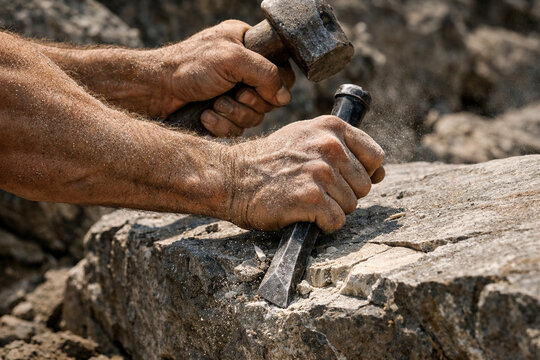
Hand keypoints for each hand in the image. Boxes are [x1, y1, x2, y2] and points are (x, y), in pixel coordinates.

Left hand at [158, 20, 294, 136]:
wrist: (156, 90)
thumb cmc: (189, 67)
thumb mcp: (232, 60)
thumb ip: (265, 73)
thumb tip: (285, 97)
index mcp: (248, 48)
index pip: (282, 72)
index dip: (274, 86)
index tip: (254, 87)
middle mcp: (243, 71)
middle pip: (270, 100)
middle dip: (248, 102)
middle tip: (230, 93)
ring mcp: (234, 95)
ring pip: (254, 118)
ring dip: (233, 114)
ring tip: (213, 104)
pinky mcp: (223, 115)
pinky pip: (237, 130)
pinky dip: (221, 125)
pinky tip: (206, 116)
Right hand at [226, 116, 384, 232]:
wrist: (233, 177)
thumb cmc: (271, 161)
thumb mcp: (307, 139)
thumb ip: (345, 149)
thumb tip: (381, 173)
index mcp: (332, 128)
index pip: (375, 156)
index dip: (362, 173)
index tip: (342, 178)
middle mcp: (330, 146)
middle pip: (365, 185)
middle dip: (344, 193)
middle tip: (314, 189)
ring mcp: (321, 171)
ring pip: (351, 205)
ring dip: (331, 209)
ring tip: (305, 199)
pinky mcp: (311, 197)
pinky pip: (336, 221)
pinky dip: (323, 224)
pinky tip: (304, 214)